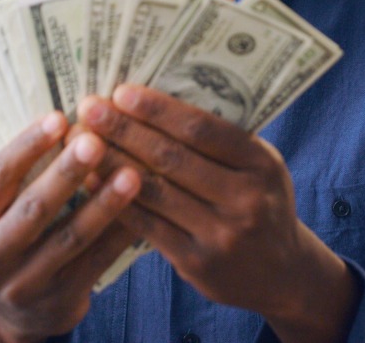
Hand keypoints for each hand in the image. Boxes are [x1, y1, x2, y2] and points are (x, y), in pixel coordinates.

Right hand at [0, 112, 141, 342]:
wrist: (15, 313)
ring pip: (70, 238)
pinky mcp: (60, 300)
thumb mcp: (0, 212)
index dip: (27, 145)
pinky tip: (143, 208)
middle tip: (96, 140)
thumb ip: (25, 175)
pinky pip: (96, 261)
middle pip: (33, 209)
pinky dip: (120, 233)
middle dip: (66, 173)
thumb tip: (75, 118)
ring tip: (132, 174)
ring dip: (103, 204)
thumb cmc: (15, 239)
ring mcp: (24, 282)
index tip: (59, 117)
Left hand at [78, 86, 357, 342]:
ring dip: (112, 163)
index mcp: (261, 164)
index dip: (159, 110)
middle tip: (88, 108)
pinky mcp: (197, 263)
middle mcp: (245, 199)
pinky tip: (93, 181)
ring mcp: (221, 234)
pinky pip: (148, 226)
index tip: (121, 92)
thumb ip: (221, 140)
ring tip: (81, 142)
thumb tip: (157, 100)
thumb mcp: (258, 166)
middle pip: (172, 157)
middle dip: (125, 129)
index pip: (203, 130)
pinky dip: (117, 201)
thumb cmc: (261, 203)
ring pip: (155, 191)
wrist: (282, 272)